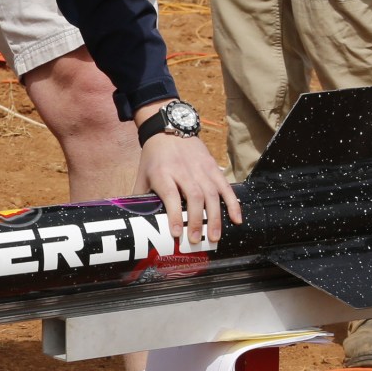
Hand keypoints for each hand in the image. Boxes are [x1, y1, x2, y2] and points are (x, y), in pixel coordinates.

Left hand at [133, 107, 242, 246]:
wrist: (168, 129)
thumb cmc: (154, 158)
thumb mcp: (143, 175)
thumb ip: (140, 197)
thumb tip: (135, 221)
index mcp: (162, 173)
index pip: (170, 195)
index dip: (175, 215)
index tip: (177, 233)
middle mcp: (183, 171)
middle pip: (194, 197)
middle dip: (197, 221)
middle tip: (196, 240)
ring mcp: (200, 169)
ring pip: (211, 194)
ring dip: (215, 218)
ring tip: (214, 237)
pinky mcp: (213, 167)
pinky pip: (225, 187)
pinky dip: (233, 204)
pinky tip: (236, 219)